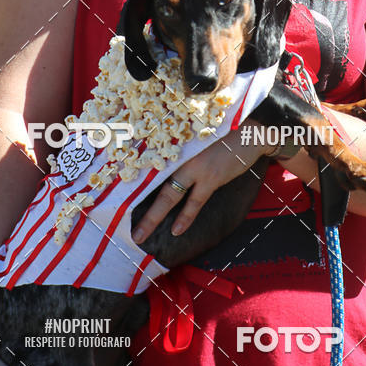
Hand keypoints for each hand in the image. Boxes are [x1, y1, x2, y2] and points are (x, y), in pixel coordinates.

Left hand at [131, 124, 265, 243]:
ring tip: (140, 235)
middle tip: (124, 225)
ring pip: (168, 196)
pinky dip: (185, 217)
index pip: (146, 163)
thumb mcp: (196, 135)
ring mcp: (194, 167)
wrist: (250, 129)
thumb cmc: (222, 131)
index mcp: (172, 142)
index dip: (131, 180)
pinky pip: (194, 202)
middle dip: (137, 206)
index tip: (115, 194)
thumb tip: (165, 166)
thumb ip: (180, 148)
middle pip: (152, 184)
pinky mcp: (211, 177)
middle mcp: (179, 154)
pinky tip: (176, 231)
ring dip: (154, 217)